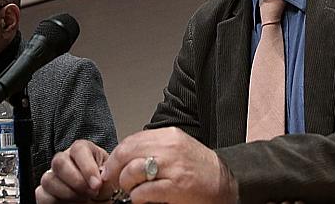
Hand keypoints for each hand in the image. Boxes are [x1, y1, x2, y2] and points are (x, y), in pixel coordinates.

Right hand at [39, 139, 111, 203]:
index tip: (97, 184)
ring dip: (66, 192)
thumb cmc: (104, 184)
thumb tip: (103, 178)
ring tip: (82, 199)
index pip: (79, 149)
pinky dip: (54, 200)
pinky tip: (69, 202)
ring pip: (48, 179)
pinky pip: (40, 194)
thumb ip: (106, 174)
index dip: (87, 168)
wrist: (99, 197)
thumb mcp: (109, 176)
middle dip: (76, 180)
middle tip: (90, 192)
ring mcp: (53, 175)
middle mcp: (65, 159)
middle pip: (59, 162)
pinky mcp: (46, 191)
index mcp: (83, 150)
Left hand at [103, 128, 236, 203]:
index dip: (115, 156)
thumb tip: (124, 157)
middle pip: (127, 153)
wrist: (224, 185)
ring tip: (133, 190)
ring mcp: (172, 167)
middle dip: (115, 170)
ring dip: (127, 184)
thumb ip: (154, 147)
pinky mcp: (175, 187)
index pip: (131, 140)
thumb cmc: (200, 169)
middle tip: (115, 181)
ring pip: (131, 171)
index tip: (110, 168)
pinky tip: (143, 198)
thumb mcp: (178, 148)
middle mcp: (170, 148)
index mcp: (169, 136)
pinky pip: (142, 192)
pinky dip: (137, 197)